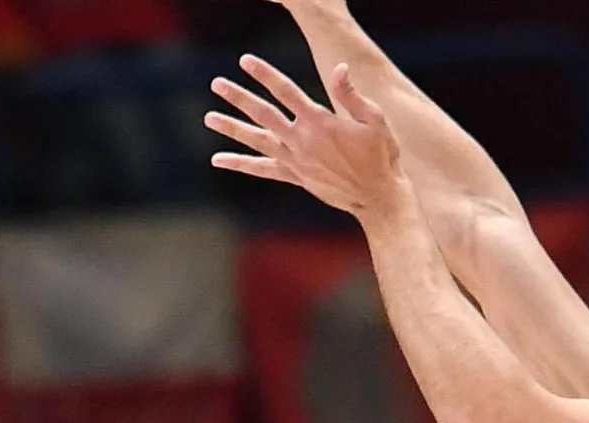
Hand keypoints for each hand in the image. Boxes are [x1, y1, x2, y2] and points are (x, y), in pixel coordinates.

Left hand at [206, 57, 403, 215]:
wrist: (377, 195)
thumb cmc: (381, 153)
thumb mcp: (373, 118)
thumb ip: (350, 94)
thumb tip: (340, 68)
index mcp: (320, 122)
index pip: (286, 91)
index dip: (265, 74)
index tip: (245, 61)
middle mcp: (301, 140)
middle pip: (263, 114)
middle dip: (239, 97)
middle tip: (216, 83)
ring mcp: (295, 160)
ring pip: (256, 140)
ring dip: (231, 128)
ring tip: (208, 117)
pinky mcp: (294, 176)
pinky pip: (261, 169)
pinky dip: (239, 163)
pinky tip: (217, 159)